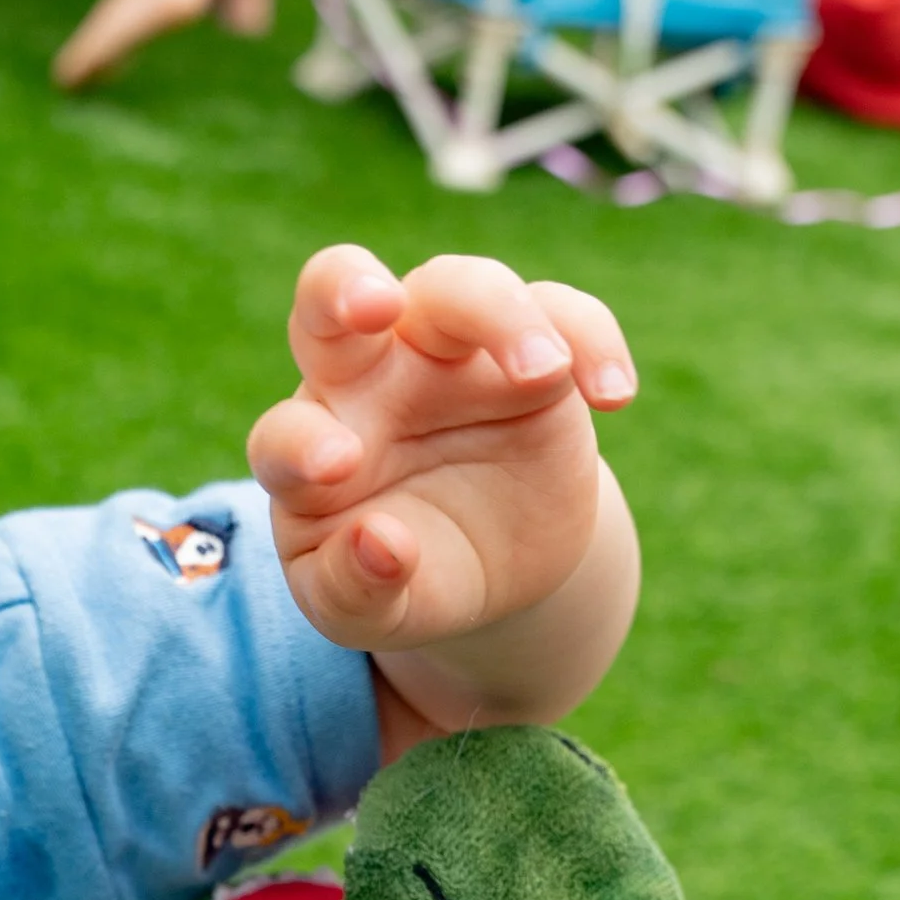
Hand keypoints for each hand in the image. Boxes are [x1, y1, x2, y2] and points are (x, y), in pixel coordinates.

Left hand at [250, 246, 633, 656]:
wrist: (488, 570)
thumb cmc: (403, 580)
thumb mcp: (367, 613)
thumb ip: (356, 589)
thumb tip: (382, 545)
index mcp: (311, 445)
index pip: (287, 429)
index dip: (302, 443)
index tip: (337, 469)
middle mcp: (368, 382)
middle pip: (335, 294)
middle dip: (344, 286)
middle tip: (376, 306)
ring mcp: (449, 359)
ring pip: (458, 288)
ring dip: (501, 314)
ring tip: (546, 374)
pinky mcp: (531, 361)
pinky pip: (563, 314)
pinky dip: (590, 339)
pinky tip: (612, 396)